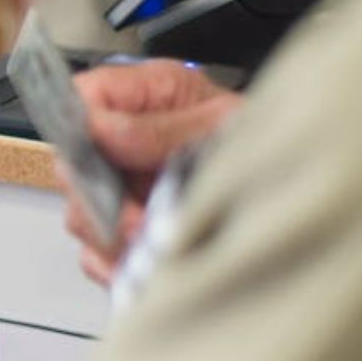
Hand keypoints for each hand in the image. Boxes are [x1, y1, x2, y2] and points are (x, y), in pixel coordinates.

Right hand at [67, 60, 242, 284]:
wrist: (290, 180)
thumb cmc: (259, 141)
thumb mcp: (224, 124)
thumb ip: (163, 128)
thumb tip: (104, 129)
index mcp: (142, 95)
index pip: (81, 98)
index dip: (82, 127)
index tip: (104, 156)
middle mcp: (120, 140)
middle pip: (71, 167)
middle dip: (101, 199)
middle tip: (137, 220)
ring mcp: (118, 186)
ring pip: (81, 215)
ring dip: (113, 236)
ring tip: (156, 242)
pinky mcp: (122, 228)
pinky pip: (96, 253)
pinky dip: (117, 264)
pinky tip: (147, 263)